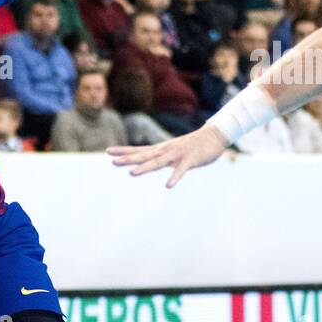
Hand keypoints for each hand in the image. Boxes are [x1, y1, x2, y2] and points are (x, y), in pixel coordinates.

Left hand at [107, 123, 229, 187]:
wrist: (214, 136)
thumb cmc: (191, 145)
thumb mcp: (171, 150)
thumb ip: (159, 157)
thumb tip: (147, 162)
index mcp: (160, 149)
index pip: (139, 150)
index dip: (123, 151)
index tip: (108, 152)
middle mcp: (165, 151)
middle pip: (144, 156)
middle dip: (128, 159)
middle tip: (112, 162)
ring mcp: (177, 155)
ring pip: (158, 162)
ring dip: (145, 168)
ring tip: (132, 174)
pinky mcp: (190, 160)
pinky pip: (181, 170)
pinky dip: (175, 177)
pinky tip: (168, 186)